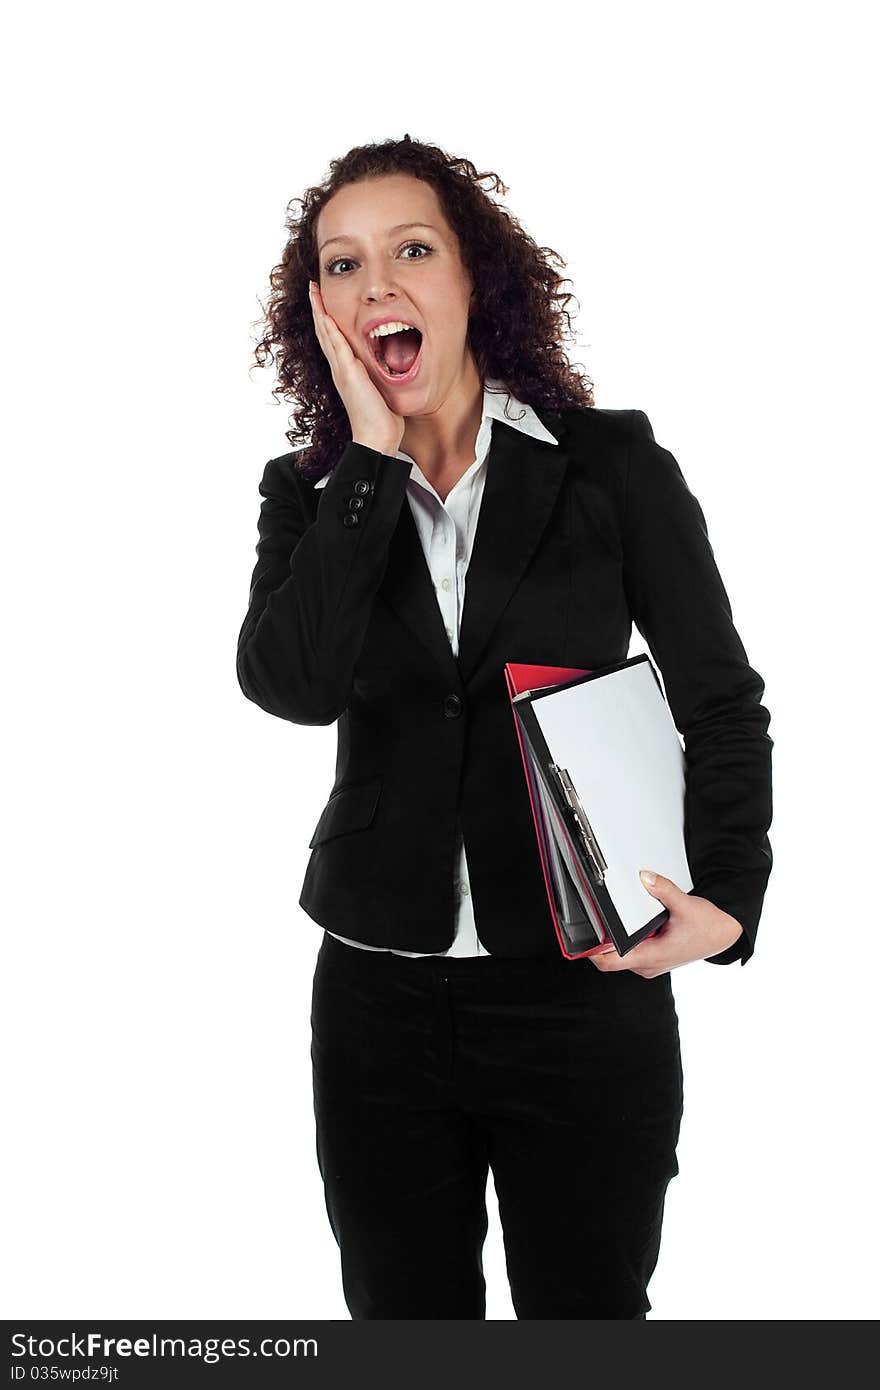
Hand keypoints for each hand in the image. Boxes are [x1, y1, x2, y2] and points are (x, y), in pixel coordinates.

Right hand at [308, 281, 404, 454]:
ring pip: (326, 334)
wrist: (376, 438)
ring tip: (313, 292)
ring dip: (319, 311)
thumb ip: (378, 377)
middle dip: (319, 309)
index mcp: (347, 372)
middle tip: (313, 288)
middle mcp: (340, 369)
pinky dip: (328, 327)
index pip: (334, 340)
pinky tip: (324, 312)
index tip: (324, 301)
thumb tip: (388, 369)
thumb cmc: (381, 419)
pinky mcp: (348, 373)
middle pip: (324, 332)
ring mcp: (342, 370)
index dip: (328, 320)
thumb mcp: (380, 390)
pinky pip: (335, 344)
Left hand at [589, 870, 744, 976]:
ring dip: (616, 938)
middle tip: (598, 916)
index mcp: (652, 957)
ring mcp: (650, 963)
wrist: (723, 934)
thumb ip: (663, 890)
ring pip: (620, 954)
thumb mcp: (685, 905)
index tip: (583, 935)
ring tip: (619, 917)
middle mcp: (648, 964)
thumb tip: (645, 878)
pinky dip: (628, 937)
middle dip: (602, 939)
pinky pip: (631, 950)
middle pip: (610, 957)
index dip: (592, 951)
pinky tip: (635, 922)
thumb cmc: (707, 927)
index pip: (609, 962)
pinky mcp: (653, 958)